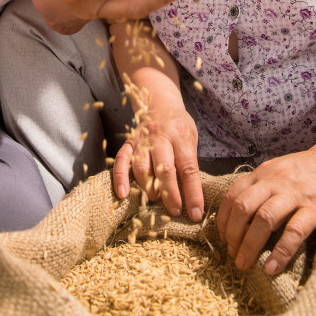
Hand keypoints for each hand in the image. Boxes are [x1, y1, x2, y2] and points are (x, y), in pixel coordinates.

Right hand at [113, 105, 203, 221]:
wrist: (159, 102)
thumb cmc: (179, 125)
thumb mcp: (192, 138)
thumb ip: (189, 162)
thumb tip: (191, 195)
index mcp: (180, 136)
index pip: (189, 169)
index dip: (193, 193)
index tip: (195, 213)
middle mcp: (160, 137)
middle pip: (164, 170)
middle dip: (170, 195)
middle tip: (175, 211)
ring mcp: (142, 139)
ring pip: (142, 167)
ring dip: (148, 188)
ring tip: (155, 200)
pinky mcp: (129, 142)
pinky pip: (121, 160)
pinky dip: (120, 177)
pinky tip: (122, 193)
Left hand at [216, 139, 315, 273]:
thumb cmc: (307, 170)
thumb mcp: (277, 170)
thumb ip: (260, 187)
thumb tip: (240, 216)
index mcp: (263, 173)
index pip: (232, 195)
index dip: (223, 219)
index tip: (223, 238)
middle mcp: (275, 181)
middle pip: (243, 208)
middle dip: (233, 235)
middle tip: (232, 255)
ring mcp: (295, 194)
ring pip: (264, 220)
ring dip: (250, 245)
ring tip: (245, 263)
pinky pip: (294, 232)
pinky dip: (280, 252)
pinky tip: (271, 268)